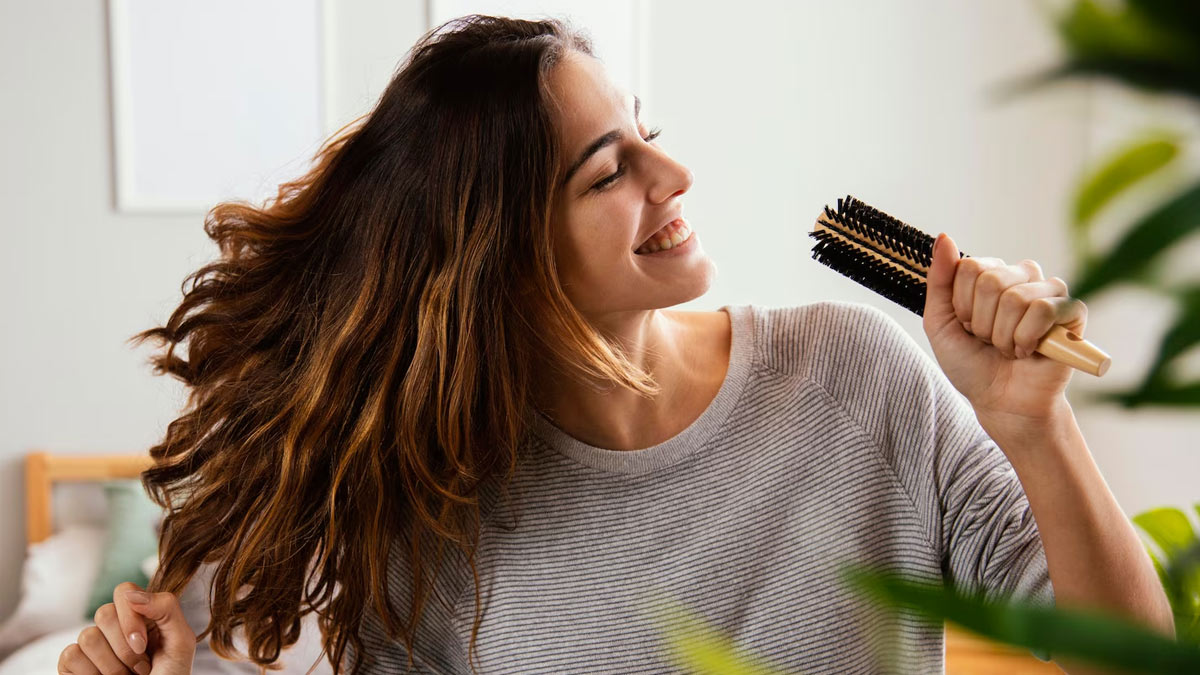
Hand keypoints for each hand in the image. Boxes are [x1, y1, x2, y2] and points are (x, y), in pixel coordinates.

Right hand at [58, 581, 194, 674]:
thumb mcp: (180, 643)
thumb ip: (166, 609)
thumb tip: (131, 594)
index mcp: (142, 615)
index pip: (124, 591)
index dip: (130, 617)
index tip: (143, 645)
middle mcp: (115, 626)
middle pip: (104, 613)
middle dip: (124, 648)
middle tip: (141, 668)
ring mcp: (93, 644)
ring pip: (87, 636)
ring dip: (112, 666)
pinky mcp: (72, 663)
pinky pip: (71, 655)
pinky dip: (91, 674)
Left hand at [922, 232, 1087, 424]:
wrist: (1000, 401)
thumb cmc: (971, 363)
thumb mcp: (940, 323)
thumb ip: (939, 281)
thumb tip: (944, 237)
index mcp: (991, 275)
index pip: (969, 267)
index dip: (962, 306)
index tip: (966, 327)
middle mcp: (1022, 277)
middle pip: (992, 281)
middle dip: (982, 323)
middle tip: (989, 341)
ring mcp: (1050, 292)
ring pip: (1017, 297)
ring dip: (1003, 336)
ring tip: (1009, 348)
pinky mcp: (1073, 313)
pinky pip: (1046, 310)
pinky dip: (1028, 337)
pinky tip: (1029, 351)